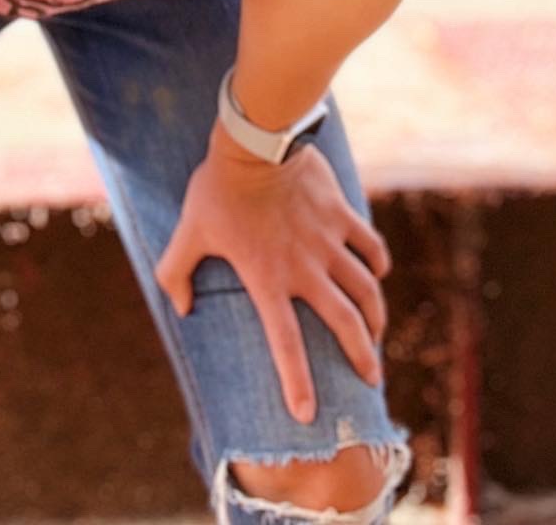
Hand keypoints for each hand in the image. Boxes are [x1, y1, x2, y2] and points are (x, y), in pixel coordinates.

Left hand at [153, 119, 391, 423]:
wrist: (256, 140)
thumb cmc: (217, 188)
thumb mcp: (188, 231)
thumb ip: (176, 272)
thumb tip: (182, 309)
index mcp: (267, 279)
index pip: (285, 343)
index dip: (298, 382)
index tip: (308, 414)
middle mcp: (305, 268)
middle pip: (344, 323)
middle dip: (362, 357)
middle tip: (372, 380)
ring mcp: (328, 241)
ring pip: (366, 289)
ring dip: (376, 316)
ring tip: (378, 334)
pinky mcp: (341, 214)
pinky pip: (370, 245)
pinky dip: (378, 263)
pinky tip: (380, 274)